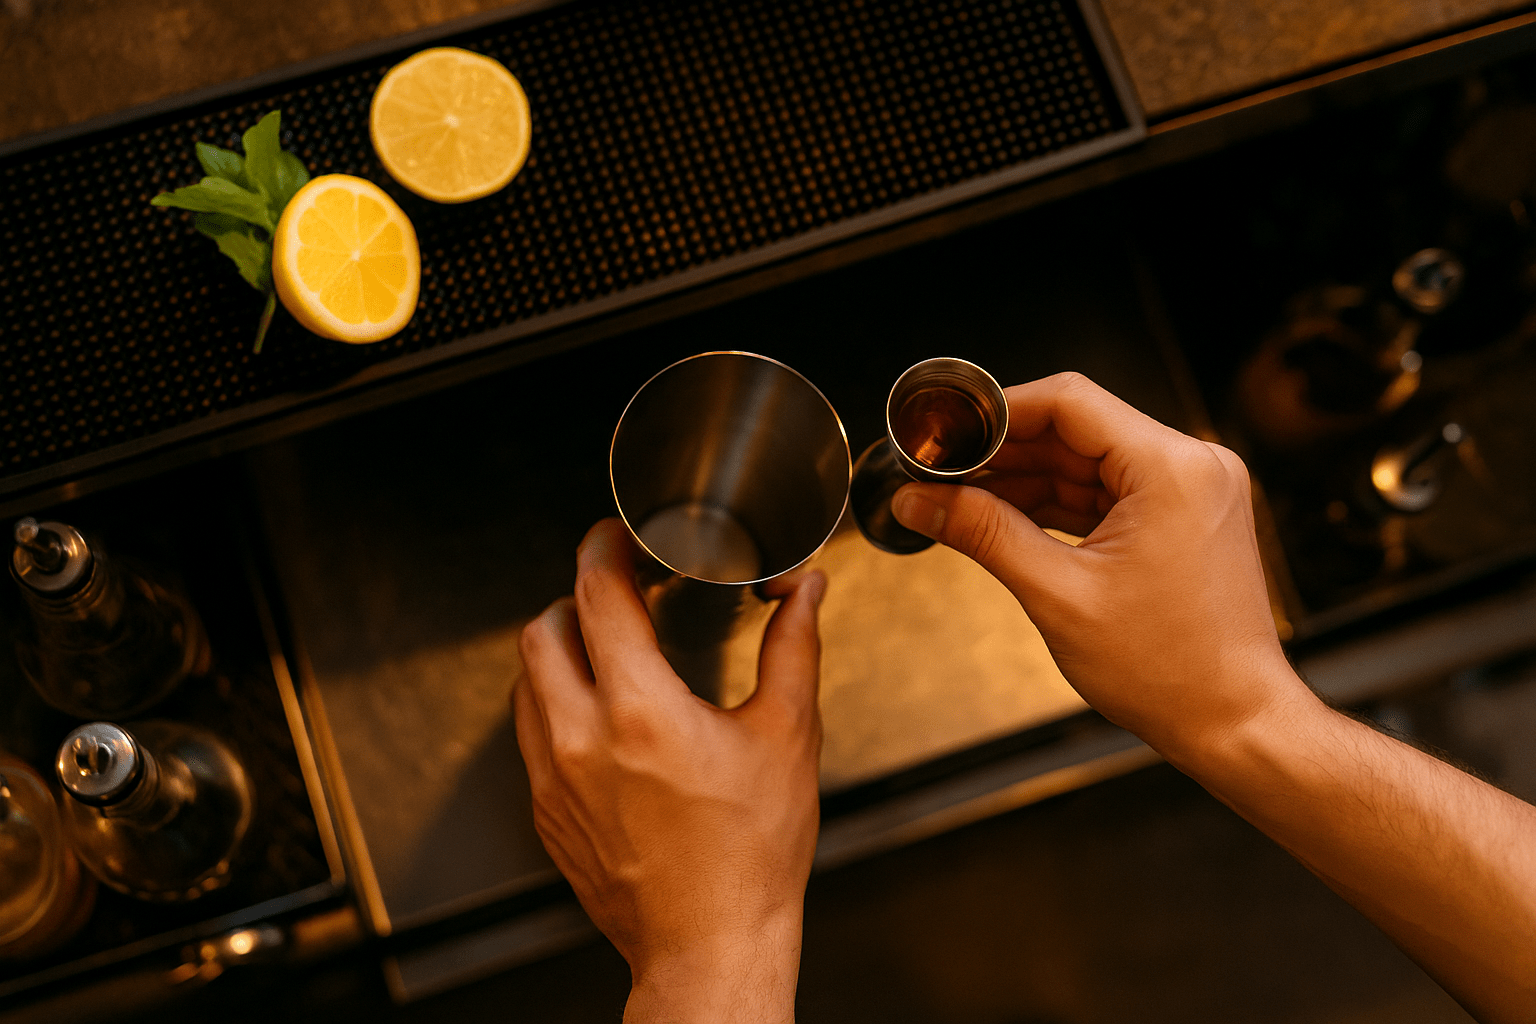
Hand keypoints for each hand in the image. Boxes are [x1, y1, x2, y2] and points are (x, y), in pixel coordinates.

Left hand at [513, 518, 825, 1023]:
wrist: (712, 946)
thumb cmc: (751, 857)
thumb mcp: (787, 738)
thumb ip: (792, 650)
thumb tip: (804, 594)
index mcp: (642, 714)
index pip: (596, 597)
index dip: (603, 549)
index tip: (616, 537)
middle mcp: (582, 742)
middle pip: (541, 629)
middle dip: (575, 595)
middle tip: (614, 587)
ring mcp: (555, 780)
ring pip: (526, 680)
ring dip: (560, 648)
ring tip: (607, 644)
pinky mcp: (547, 812)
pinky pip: (529, 732)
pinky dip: (554, 701)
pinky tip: (598, 710)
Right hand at [891, 371, 1310, 763]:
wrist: (1234, 722)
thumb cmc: (1172, 670)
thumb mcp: (1058, 595)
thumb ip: (983, 533)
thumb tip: (921, 501)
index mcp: (1173, 469)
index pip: (1070, 402)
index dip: (999, 411)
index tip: (950, 429)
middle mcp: (1192, 466)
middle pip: (1077, 430)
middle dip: (1005, 452)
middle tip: (941, 472)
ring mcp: (1191, 491)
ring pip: (1088, 462)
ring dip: (1027, 480)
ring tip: (962, 500)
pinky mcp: (1183, 517)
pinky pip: (1108, 492)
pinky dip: (1058, 505)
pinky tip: (1007, 518)